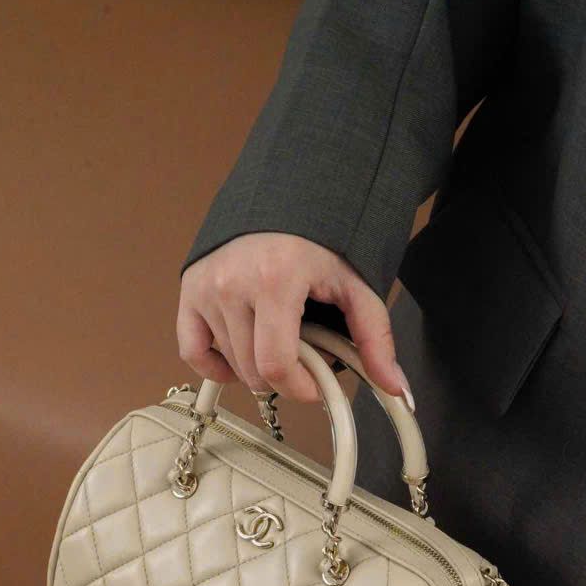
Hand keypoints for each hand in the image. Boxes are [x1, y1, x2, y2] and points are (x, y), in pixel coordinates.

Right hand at [176, 232, 414, 407]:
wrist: (288, 196)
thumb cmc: (321, 239)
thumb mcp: (356, 284)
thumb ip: (375, 337)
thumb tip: (394, 386)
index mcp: (275, 280)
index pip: (276, 365)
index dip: (300, 389)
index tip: (316, 387)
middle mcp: (233, 283)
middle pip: (253, 371)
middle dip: (284, 378)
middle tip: (304, 358)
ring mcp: (208, 286)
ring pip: (230, 363)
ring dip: (257, 367)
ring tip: (280, 342)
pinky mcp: (191, 288)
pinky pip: (191, 349)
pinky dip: (214, 365)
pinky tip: (237, 362)